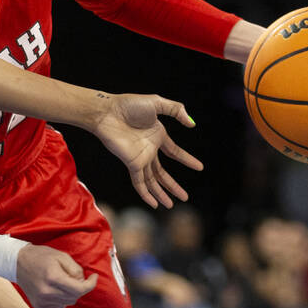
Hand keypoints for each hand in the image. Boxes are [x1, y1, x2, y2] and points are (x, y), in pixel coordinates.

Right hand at [15, 244, 97, 307]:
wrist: (17, 262)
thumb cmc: (41, 256)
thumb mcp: (61, 256)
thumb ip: (75, 269)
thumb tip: (82, 282)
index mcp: (53, 277)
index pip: (79, 289)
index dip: (91, 284)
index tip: (94, 277)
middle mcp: (47, 292)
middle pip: (75, 296)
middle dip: (79, 287)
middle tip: (73, 275)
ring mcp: (42, 300)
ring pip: (68, 303)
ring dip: (70, 293)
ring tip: (62, 281)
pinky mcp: (39, 305)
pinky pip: (59, 306)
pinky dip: (62, 299)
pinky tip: (55, 288)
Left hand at [91, 93, 202, 208]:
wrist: (107, 112)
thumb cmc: (128, 105)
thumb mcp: (157, 102)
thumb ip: (176, 110)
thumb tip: (192, 125)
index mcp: (156, 135)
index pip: (174, 152)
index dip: (186, 159)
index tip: (199, 167)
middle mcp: (149, 149)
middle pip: (162, 172)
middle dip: (173, 185)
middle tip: (186, 197)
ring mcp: (140, 157)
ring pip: (152, 180)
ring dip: (162, 193)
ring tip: (171, 205)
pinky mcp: (132, 163)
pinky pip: (140, 182)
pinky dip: (147, 194)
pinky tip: (154, 204)